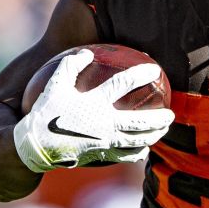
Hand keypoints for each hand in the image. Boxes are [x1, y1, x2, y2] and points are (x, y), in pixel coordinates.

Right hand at [13, 49, 175, 172]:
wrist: (36, 146)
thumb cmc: (45, 113)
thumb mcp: (55, 85)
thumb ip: (70, 66)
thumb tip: (86, 52)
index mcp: (95, 103)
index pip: (123, 84)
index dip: (141, 74)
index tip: (155, 70)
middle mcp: (104, 124)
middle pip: (140, 122)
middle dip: (159, 118)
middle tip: (172, 113)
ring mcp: (105, 142)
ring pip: (137, 141)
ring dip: (154, 135)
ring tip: (164, 130)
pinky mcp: (102, 154)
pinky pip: (126, 155)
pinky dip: (138, 152)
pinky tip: (144, 150)